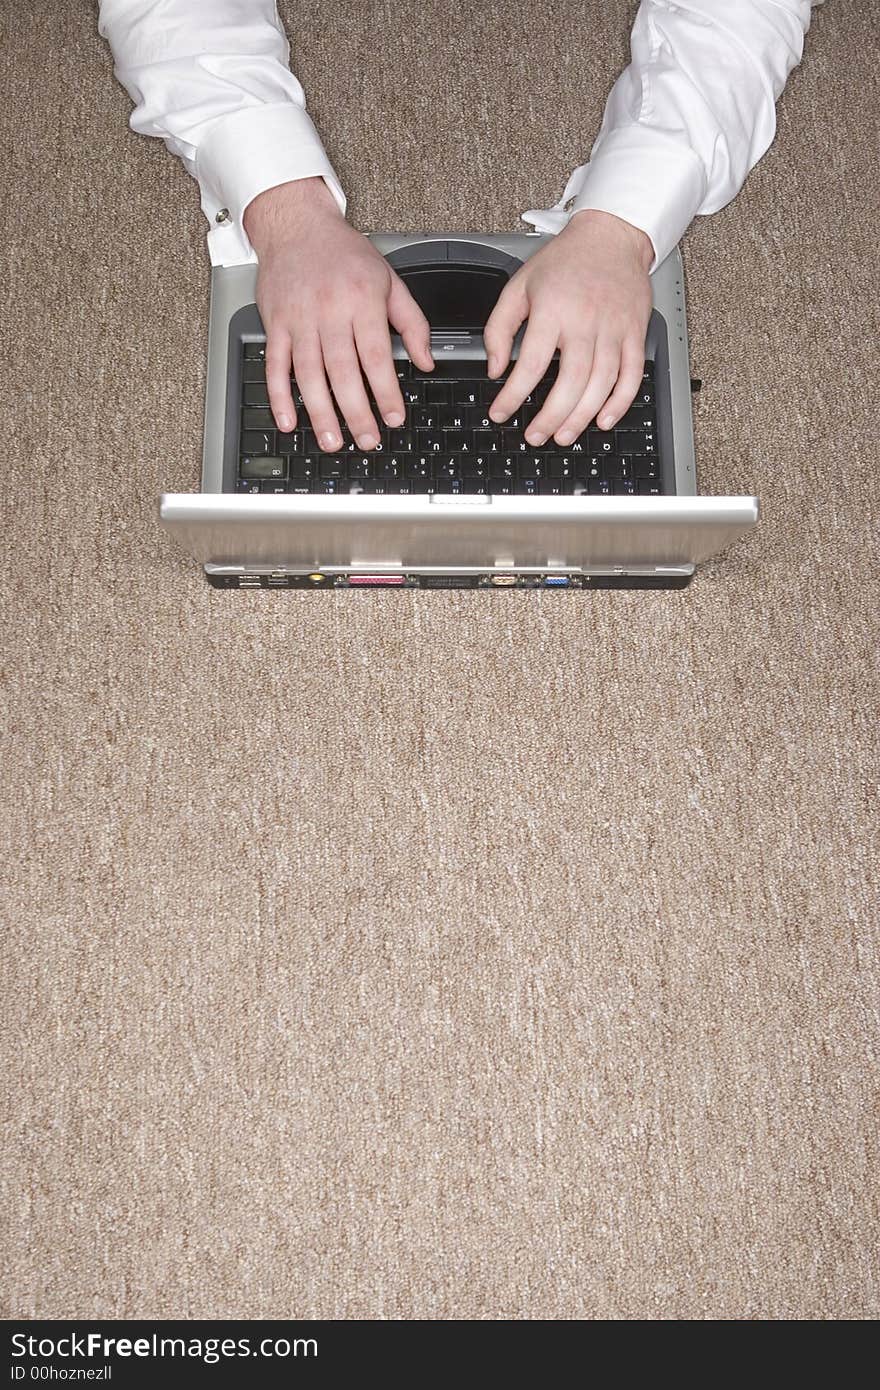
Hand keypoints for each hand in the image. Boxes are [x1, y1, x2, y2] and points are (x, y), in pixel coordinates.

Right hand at [243, 177, 433, 449]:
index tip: (394, 418)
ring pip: (308, 374)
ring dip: (320, 412)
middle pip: (343, 371)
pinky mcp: (275, 324)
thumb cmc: (343, 253)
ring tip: (332, 441)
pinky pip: (275, 366)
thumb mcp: (389, 279)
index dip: (385, 391)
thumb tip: (426, 361)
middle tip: (366, 440)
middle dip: (356, 412)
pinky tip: (289, 421)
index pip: (376, 356)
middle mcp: (329, 311)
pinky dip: (279, 396)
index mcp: (362, 301)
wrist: (296, 224)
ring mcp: (299, 319)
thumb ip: (412, 322)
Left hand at [483, 209, 653, 444]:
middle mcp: (586, 321)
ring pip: (601, 385)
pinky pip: (631, 375)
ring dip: (582, 417)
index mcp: (553, 310)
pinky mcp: (635, 333)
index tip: (500, 413)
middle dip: (550, 417)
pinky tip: (603, 420)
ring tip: (564, 436)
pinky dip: (619, 403)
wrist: (611, 235)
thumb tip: (495, 367)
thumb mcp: (519, 286)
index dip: (513, 396)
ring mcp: (614, 329)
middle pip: (570, 382)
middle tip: (535, 436)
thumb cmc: (565, 261)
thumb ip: (500, 328)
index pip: (531, 365)